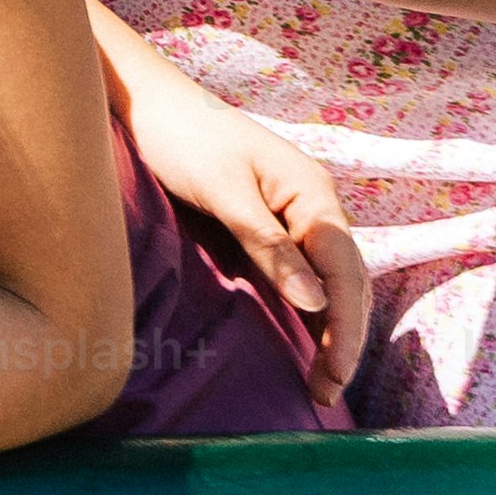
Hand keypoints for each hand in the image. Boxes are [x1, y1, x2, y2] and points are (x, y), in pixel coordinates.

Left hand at [123, 81, 371, 409]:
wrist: (148, 100)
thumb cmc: (182, 139)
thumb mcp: (225, 193)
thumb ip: (270, 245)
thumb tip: (316, 303)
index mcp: (314, 194)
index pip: (346, 273)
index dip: (347, 329)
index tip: (336, 376)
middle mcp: (316, 203)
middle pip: (347, 282)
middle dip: (343, 339)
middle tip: (325, 394)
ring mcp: (297, 211)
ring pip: (330, 280)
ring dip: (330, 329)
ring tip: (319, 381)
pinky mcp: (273, 218)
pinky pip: (304, 270)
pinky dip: (310, 307)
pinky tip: (302, 336)